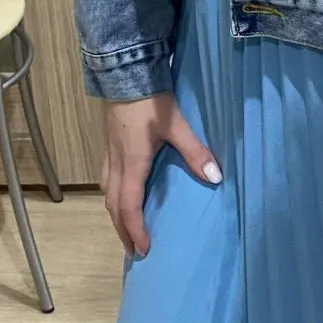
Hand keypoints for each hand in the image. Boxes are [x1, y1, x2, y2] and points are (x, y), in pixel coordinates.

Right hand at [100, 94, 220, 257]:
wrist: (125, 72)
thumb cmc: (150, 101)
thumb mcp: (177, 125)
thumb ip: (196, 151)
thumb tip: (215, 178)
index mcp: (132, 163)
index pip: (129, 206)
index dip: (135, 230)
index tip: (144, 249)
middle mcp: (116, 163)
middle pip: (113, 205)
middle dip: (122, 230)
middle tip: (134, 251)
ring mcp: (109, 153)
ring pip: (107, 193)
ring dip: (116, 214)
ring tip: (127, 229)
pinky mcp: (109, 144)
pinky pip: (107, 179)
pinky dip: (114, 196)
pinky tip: (124, 195)